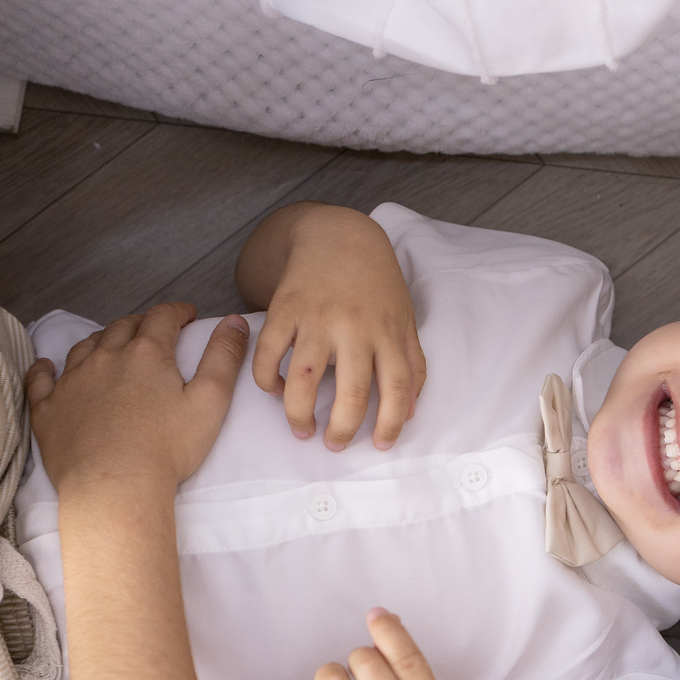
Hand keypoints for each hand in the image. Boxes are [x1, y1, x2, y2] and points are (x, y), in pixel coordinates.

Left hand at [26, 305, 249, 496]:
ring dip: (101, 341)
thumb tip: (235, 322)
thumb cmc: (167, 449)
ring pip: (86, 347)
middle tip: (153, 331)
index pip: (163, 318)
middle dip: (141, 324)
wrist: (115, 487)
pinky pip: (40, 379)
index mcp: (147, 354)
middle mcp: (105, 358)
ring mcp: (72, 382)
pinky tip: (48, 367)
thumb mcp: (211, 402)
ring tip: (112, 347)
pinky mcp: (48, 409)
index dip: (177, 312)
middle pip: (122, 327)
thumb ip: (224, 357)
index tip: (187, 315)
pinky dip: (45, 369)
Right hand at [248, 209, 425, 451]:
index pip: (398, 389)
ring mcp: (318, 318)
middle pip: (352, 393)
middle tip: (334, 445)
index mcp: (388, 333)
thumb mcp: (405, 319)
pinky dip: (267, 379)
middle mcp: (355, 327)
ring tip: (301, 429)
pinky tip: (275, 389)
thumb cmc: (376, 285)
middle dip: (342, 430)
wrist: (337, 234)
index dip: (392, 423)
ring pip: (306, 380)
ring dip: (299, 414)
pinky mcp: (285, 308)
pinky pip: (269, 353)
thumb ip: (413, 364)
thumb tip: (408, 413)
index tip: (381, 445)